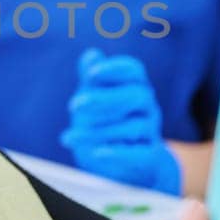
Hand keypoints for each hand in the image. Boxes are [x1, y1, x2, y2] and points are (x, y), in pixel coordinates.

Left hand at [59, 49, 181, 194]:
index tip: (91, 74)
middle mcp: (147, 106)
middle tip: (74, 106)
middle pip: (136, 95)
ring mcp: (151, 132)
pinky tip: (96, 154)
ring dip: (96, 132)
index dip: (114, 69)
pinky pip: (138, 154)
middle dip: (103, 99)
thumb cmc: (108, 122)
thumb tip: (91, 55)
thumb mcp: (96, 99)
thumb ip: (93, 78)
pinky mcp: (149, 157)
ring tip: (69, 137)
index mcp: (136, 86)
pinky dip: (117, 153)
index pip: (133, 70)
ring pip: (131, 127)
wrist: (127, 164)